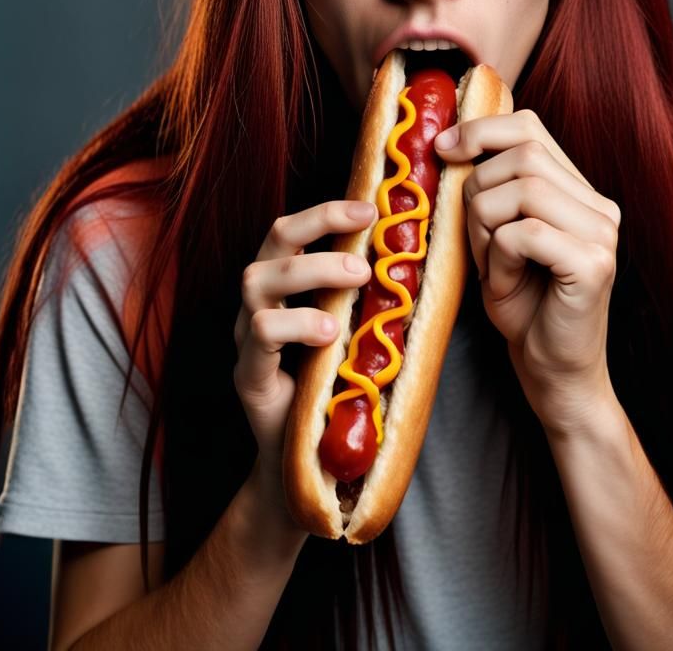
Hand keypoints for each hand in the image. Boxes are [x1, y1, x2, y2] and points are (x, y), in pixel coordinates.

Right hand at [234, 200, 374, 493]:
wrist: (309, 466)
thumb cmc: (340, 390)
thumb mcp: (362, 335)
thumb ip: (376, 301)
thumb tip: (425, 262)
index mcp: (286, 286)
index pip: (297, 230)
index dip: (329, 211)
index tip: (372, 206)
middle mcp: (260, 302)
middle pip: (273, 240)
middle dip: (320, 223)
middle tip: (369, 226)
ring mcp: (247, 338)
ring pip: (258, 280)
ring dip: (312, 270)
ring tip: (357, 280)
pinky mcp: (247, 376)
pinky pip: (259, 335)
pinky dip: (296, 324)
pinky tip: (330, 332)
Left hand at [434, 109, 621, 435]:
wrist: (553, 373)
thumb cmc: (522, 306)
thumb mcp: (496, 237)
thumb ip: (489, 192)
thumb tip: (447, 142)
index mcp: (580, 191)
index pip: (530, 128)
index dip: (481, 130)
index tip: (443, 150)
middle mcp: (599, 205)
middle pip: (522, 154)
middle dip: (476, 190)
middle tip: (472, 239)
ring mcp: (602, 233)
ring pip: (521, 189)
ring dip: (484, 225)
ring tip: (491, 265)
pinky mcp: (593, 263)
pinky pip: (523, 233)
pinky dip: (498, 257)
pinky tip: (505, 284)